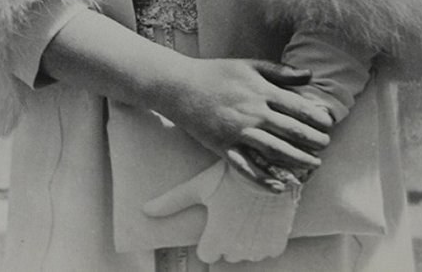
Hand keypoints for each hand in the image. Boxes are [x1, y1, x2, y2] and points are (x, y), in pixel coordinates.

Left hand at [144, 159, 301, 262]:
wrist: (269, 167)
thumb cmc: (230, 175)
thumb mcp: (199, 185)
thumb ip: (172, 201)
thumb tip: (144, 210)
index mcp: (217, 239)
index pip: (206, 254)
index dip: (208, 237)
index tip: (213, 219)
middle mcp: (238, 250)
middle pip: (227, 253)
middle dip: (227, 237)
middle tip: (230, 210)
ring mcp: (259, 249)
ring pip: (247, 252)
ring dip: (246, 238)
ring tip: (246, 210)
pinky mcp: (277, 244)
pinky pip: (266, 249)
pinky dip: (264, 238)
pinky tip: (261, 216)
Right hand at [156, 57, 332, 187]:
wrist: (181, 86)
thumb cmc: (216, 73)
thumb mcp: (249, 65)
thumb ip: (280, 71)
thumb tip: (309, 75)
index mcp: (261, 91)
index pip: (298, 107)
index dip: (317, 119)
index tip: (328, 125)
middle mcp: (253, 112)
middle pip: (291, 131)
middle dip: (314, 142)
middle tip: (325, 147)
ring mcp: (238, 131)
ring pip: (275, 151)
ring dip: (298, 161)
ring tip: (313, 165)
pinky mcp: (224, 147)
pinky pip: (247, 167)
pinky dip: (265, 178)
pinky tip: (280, 185)